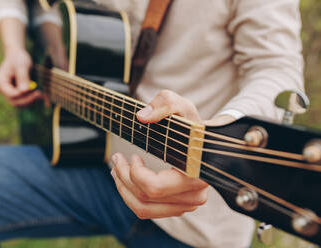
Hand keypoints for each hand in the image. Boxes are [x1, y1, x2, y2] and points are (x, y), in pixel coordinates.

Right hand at [0, 49, 41, 106]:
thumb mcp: (22, 65)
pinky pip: (22, 100)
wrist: (17, 55)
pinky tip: (38, 94)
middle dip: (28, 100)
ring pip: (19, 103)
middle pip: (14, 102)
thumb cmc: (18, 58)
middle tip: (40, 94)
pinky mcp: (14, 93)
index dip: (24, 95)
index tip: (36, 90)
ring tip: (40, 94)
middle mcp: (2, 89)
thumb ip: (22, 77)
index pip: (12, 95)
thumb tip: (25, 91)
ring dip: (30, 101)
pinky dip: (30, 99)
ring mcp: (7, 92)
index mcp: (0, 82)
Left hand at [111, 90, 235, 218]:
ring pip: (144, 209)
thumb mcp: (180, 106)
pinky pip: (148, 211)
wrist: (204, 142)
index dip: (134, 173)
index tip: (133, 155)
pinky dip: (132, 197)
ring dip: (124, 190)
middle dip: (123, 178)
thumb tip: (142, 117)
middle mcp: (195, 195)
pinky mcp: (179, 207)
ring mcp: (187, 204)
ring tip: (116, 171)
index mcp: (196, 174)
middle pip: (145, 199)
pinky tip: (126, 181)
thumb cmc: (191, 125)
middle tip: (116, 159)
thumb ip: (165, 103)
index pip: (154, 188)